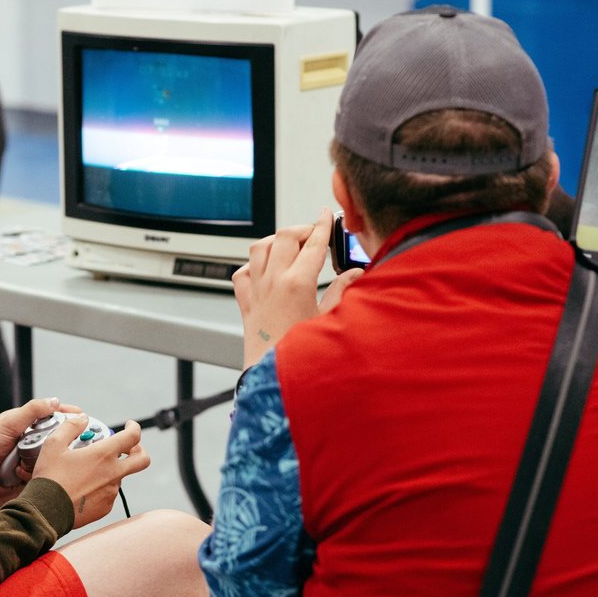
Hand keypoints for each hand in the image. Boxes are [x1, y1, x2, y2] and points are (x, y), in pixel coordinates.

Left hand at [0, 396, 71, 496]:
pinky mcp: (28, 475)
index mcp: (26, 424)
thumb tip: (56, 401)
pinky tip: (19, 472)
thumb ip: (33, 410)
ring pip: (50, 457)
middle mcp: (30, 440)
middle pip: (56, 438)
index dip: (68, 416)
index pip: (53, 416)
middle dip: (59, 441)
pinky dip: (31, 472)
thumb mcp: (10, 422)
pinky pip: (41, 473)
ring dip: (41, 459)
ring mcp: (29, 458)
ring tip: (26, 460)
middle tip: (68, 443)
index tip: (83, 417)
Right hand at [31, 416, 148, 527]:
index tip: (129, 426)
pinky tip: (83, 487)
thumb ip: (71, 426)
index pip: (133, 436)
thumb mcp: (54, 444)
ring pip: (120, 476)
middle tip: (128, 448)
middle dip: (139, 450)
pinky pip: (109, 493)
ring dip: (111, 470)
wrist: (46, 512)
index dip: (134, 427)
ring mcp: (111, 492)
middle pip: (142, 460)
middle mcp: (113, 473)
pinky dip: (101, 487)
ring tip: (87, 470)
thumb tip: (83, 419)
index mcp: (104, 455)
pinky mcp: (105, 507)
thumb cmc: (50, 478)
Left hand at [233, 212, 356, 368]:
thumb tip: (355, 274)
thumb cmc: (300, 356)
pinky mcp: (246, 304)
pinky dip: (253, 265)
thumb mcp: (330, 321)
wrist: (272, 381)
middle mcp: (273, 282)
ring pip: (259, 248)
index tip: (327, 215)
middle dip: (301, 229)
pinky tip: (264, 269)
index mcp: (297, 283)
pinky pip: (242, 273)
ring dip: (276, 241)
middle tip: (315, 233)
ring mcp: (256, 291)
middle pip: (284, 236)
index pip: (313, 243)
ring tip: (291, 245)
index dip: (323, 225)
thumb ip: (343, 292)